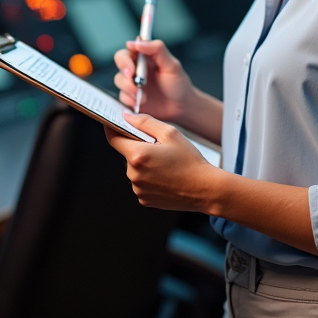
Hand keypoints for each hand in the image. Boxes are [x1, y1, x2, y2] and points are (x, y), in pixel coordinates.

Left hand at [104, 113, 222, 213]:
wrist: (205, 189)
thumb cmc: (190, 161)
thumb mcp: (170, 133)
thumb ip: (145, 122)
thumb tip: (127, 117)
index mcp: (138, 156)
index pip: (113, 138)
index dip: (112, 129)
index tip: (112, 123)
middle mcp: (134, 175)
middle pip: (126, 155)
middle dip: (137, 148)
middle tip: (158, 147)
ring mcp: (138, 189)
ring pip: (134, 170)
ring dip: (143, 164)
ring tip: (166, 164)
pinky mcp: (144, 200)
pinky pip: (140, 183)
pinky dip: (148, 178)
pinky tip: (165, 176)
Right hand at [112, 39, 194, 122]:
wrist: (181, 107)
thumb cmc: (178, 84)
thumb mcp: (172, 65)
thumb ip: (157, 49)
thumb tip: (137, 42)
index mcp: (146, 57)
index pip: (129, 49)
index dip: (126, 56)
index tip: (131, 65)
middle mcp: (137, 68)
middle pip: (120, 62)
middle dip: (124, 69)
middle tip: (132, 77)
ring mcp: (133, 83)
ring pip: (119, 80)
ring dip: (129, 87)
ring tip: (143, 95)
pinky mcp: (131, 97)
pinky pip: (122, 96)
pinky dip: (130, 99)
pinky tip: (141, 102)